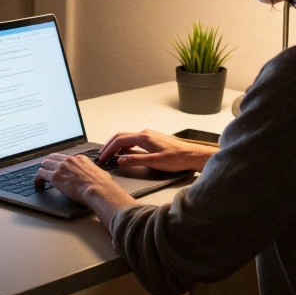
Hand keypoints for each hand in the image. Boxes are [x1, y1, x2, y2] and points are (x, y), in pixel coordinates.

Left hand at [33, 152, 116, 204]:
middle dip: (48, 165)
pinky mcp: (55, 177)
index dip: (59, 163)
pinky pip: (41, 174)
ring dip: (42, 171)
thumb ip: (95, 172)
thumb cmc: (102, 185)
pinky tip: (38, 184)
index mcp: (79, 158)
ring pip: (44, 164)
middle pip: (52, 158)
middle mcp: (68, 160)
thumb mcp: (100, 172)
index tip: (57, 168)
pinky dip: (38, 179)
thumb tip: (99, 176)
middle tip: (46, 171)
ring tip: (41, 178)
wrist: (98, 189)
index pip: (64, 157)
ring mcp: (61, 167)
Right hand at [97, 130, 217, 172]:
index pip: (120, 140)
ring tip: (111, 155)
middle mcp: (145, 133)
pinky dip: (126, 146)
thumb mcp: (155, 161)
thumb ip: (135, 160)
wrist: (192, 155)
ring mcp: (149, 135)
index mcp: (144, 137)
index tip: (103, 157)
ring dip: (117, 146)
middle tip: (103, 156)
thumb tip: (119, 160)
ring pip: (127, 138)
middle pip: (121, 136)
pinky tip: (126, 153)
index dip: (109, 149)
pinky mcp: (153, 139)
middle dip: (110, 145)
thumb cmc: (177, 158)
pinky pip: (134, 140)